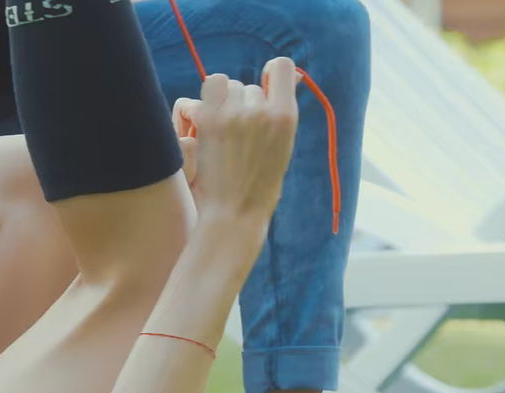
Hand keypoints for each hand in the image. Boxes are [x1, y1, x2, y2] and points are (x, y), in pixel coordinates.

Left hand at [172, 57, 300, 224]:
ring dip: (226, 102)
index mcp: (286, 117)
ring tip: (225, 132)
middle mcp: (261, 111)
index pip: (283, 67)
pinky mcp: (209, 120)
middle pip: (250, 86)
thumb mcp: (284, 145)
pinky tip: (209, 119)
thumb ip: (284, 110)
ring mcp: (234, 114)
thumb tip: (295, 76)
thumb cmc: (261, 184)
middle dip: (246, 103)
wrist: (234, 213)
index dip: (273, 73)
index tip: (266, 87)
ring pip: (229, 86)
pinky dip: (210, 97)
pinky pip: (210, 86)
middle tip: (241, 135)